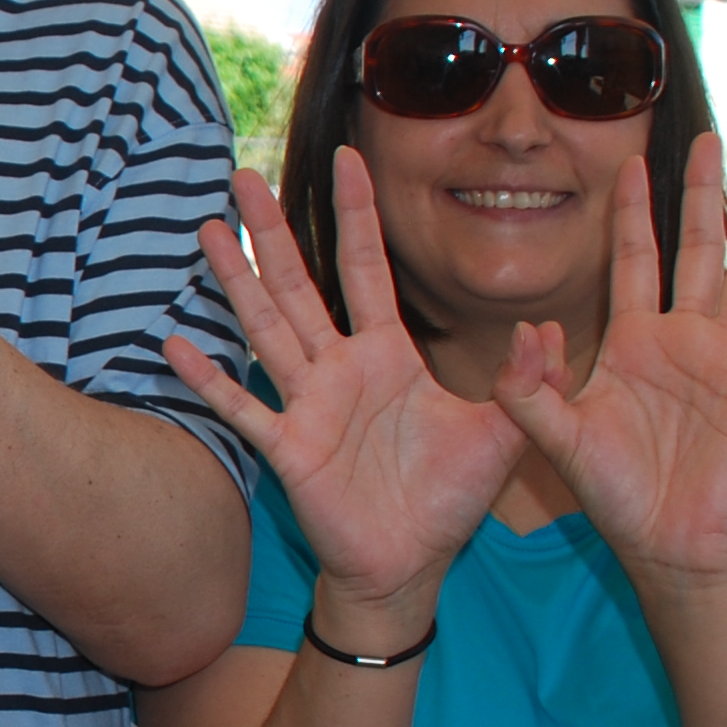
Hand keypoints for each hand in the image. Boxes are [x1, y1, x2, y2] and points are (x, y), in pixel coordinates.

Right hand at [161, 154, 523, 636]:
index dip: (358, 216)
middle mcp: (338, 369)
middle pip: (299, 285)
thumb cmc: (448, 500)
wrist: (409, 566)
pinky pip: (243, 406)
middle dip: (272, 231)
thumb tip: (549, 329)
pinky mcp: (289, 447)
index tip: (350, 160)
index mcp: (386, 356)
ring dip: (236, 283)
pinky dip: (210, 378)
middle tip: (244, 176)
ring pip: (264, 329)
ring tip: (206, 232)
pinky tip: (177, 344)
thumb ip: (524, 381)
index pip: (367, 269)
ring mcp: (307, 405)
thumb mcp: (503, 432)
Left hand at [491, 136, 726, 593]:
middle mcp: (682, 340)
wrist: (669, 546)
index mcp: (632, 343)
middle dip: (698, 195)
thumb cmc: (616, 497)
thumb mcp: (556, 437)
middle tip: (706, 139)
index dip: (629, 213)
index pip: (630, 260)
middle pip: (695, 249)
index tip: (628, 163)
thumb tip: (522, 329)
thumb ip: (528, 389)